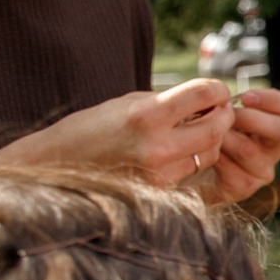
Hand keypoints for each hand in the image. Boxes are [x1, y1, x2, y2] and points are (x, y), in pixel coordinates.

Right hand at [0, 78, 234, 190]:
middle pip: (216, 128)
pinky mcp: (159, 191)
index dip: (217, 89)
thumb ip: (166, 102)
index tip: (218, 90)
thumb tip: (204, 100)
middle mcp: (157, 145)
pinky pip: (190, 170)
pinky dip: (193, 157)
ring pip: (208, 152)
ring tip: (196, 128)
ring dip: (210, 138)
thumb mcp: (127, 104)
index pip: (202, 94)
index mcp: (147, 115)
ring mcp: (160, 172)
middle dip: (223, 115)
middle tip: (219, 109)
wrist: (57, 166)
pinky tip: (181, 148)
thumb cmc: (91, 128)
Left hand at [189, 88, 279, 202]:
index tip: (245, 97)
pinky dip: (214, 159)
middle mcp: (274, 146)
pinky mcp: (246, 186)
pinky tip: (202, 153)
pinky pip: (232, 171)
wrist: (188, 164)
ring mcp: (263, 168)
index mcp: (273, 121)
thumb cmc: (202, 129)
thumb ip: (225, 103)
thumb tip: (223, 101)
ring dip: (224, 137)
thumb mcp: (215, 109)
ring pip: (249, 150)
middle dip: (250, 119)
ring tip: (205, 132)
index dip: (273, 100)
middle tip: (226, 115)